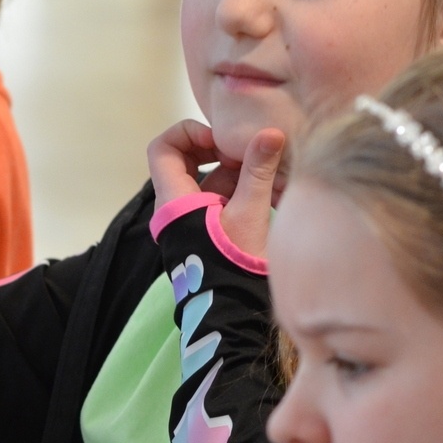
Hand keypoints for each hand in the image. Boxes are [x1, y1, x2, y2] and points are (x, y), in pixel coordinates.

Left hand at [147, 120, 284, 260]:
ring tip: (278, 177)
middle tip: (252, 153)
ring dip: (245, 173)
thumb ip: (259, 170)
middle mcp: (178, 205)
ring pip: (214, 179)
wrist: (234, 309)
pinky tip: (279, 195)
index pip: (163, 148)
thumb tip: (271, 133)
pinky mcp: (211, 226)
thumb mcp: (251, 212)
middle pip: (191, 159)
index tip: (221, 140)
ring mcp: (195, 216)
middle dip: (225, 152)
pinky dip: (249, 191)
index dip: (189, 134)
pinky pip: (225, 197)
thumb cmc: (234, 264)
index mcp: (175, 199)